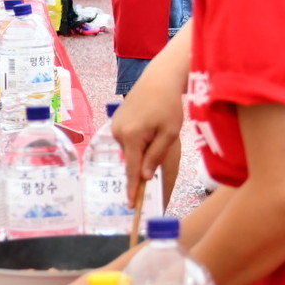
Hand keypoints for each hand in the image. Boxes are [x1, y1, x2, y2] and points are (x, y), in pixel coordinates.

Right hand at [111, 67, 185, 183]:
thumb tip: (145, 177)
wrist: (158, 79)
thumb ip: (156, 156)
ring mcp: (115, 127)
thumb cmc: (168, 105)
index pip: (132, 170)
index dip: (133, 189)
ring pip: (131, 149)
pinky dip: (138, 139)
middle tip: (162, 138)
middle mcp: (118, 133)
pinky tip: (149, 123)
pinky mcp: (115, 121)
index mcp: (132, 137)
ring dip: (143, 147)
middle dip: (145, 159)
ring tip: (157, 126)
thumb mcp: (169, 133)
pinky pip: (128, 139)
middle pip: (133, 159)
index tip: (130, 205)